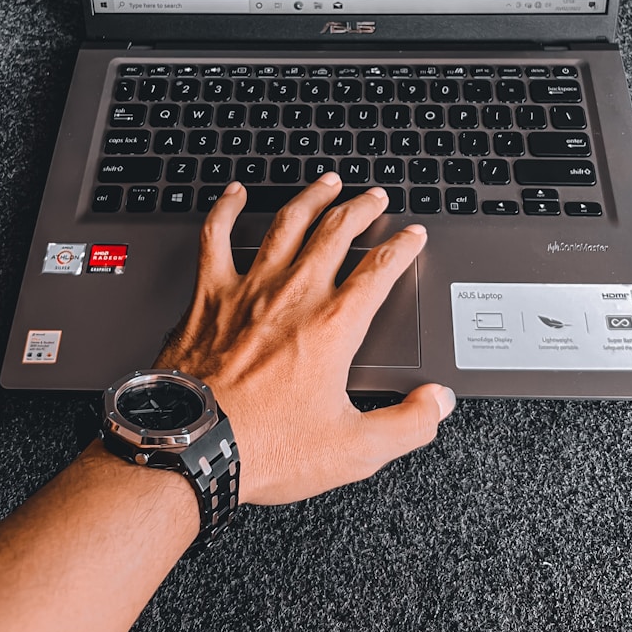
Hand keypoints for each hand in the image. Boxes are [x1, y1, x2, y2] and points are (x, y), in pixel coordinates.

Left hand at [155, 172, 455, 504]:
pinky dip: (226, 209)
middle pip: (337, 232)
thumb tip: (437, 402)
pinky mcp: (209, 295)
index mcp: (333, 327)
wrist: (194, 448)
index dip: (402, 247)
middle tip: (374, 197)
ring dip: (312, 198)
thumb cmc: (265, 447)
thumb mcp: (353, 449)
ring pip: (287, 224)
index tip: (412, 236)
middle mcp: (294, 296)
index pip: (380, 270)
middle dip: (362, 209)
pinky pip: (216, 237)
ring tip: (327, 182)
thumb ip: (406, 424)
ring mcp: (249, 290)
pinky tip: (234, 193)